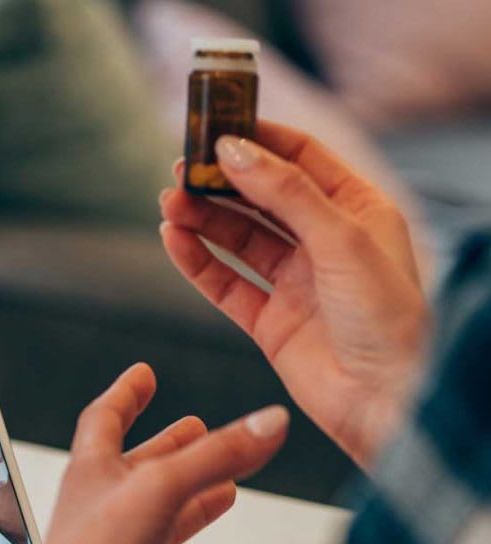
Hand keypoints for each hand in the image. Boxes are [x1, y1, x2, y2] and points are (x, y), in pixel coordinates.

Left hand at [14, 364, 287, 543]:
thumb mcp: (161, 489)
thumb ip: (217, 455)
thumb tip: (268, 421)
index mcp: (91, 473)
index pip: (103, 418)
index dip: (126, 393)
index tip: (143, 374)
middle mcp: (98, 512)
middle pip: (137, 468)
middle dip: (170, 447)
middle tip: (196, 428)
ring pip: (155, 523)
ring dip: (190, 505)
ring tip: (226, 488)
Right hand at [159, 121, 429, 468]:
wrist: (388, 403)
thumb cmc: (389, 319)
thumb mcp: (342, 239)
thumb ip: (285, 192)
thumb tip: (234, 150)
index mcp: (356, 210)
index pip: (300, 158)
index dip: (258, 139)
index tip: (215, 126)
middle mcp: (324, 242)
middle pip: (260, 197)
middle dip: (220, 180)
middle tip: (180, 168)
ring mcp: (294, 282)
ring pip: (237, 238)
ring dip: (201, 218)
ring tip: (168, 201)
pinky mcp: (269, 321)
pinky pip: (224, 283)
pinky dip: (196, 261)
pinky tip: (173, 239)